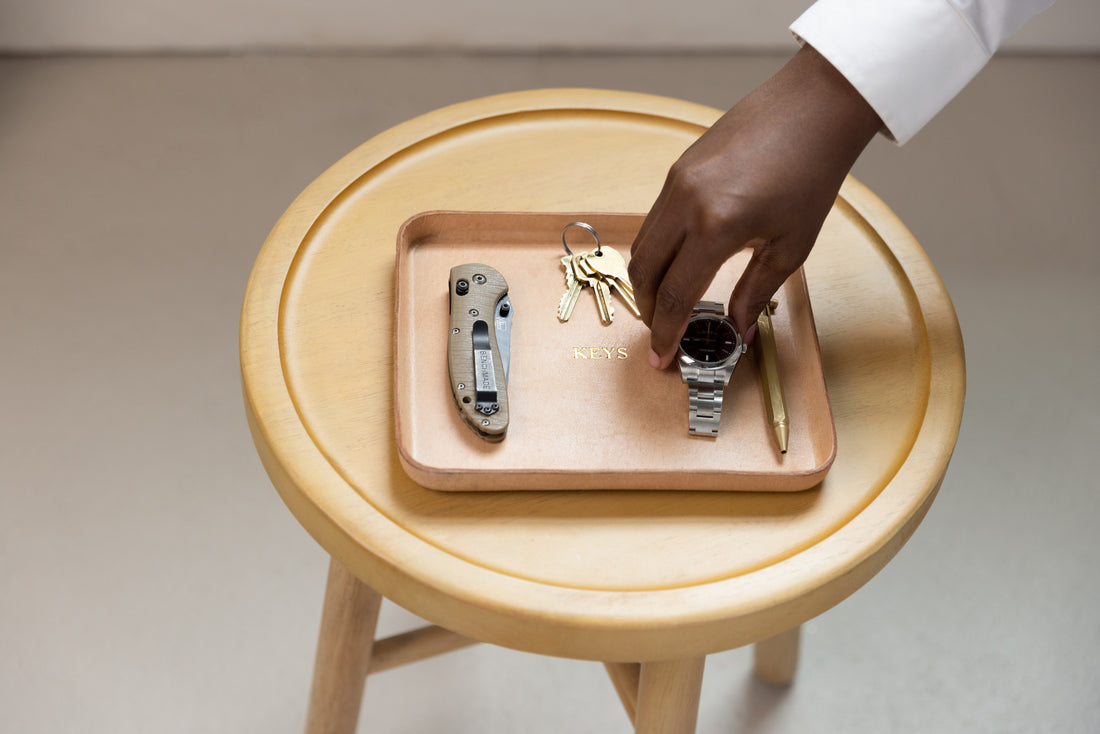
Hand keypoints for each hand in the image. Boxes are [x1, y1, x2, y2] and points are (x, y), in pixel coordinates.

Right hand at [628, 46, 882, 368]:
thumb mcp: (791, 245)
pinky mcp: (678, 168)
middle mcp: (686, 202)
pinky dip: (658, 249)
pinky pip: (655, 219)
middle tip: (663, 332)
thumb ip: (755, 292)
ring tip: (668, 301)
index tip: (663, 357)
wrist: (814, 107)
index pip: (676, 294)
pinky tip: (679, 261)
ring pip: (643, 244)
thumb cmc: (812, 171)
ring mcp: (676, 181)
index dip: (665, 332)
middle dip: (648, 309)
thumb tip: (737, 330)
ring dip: (649, 280)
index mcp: (717, 226)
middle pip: (644, 272)